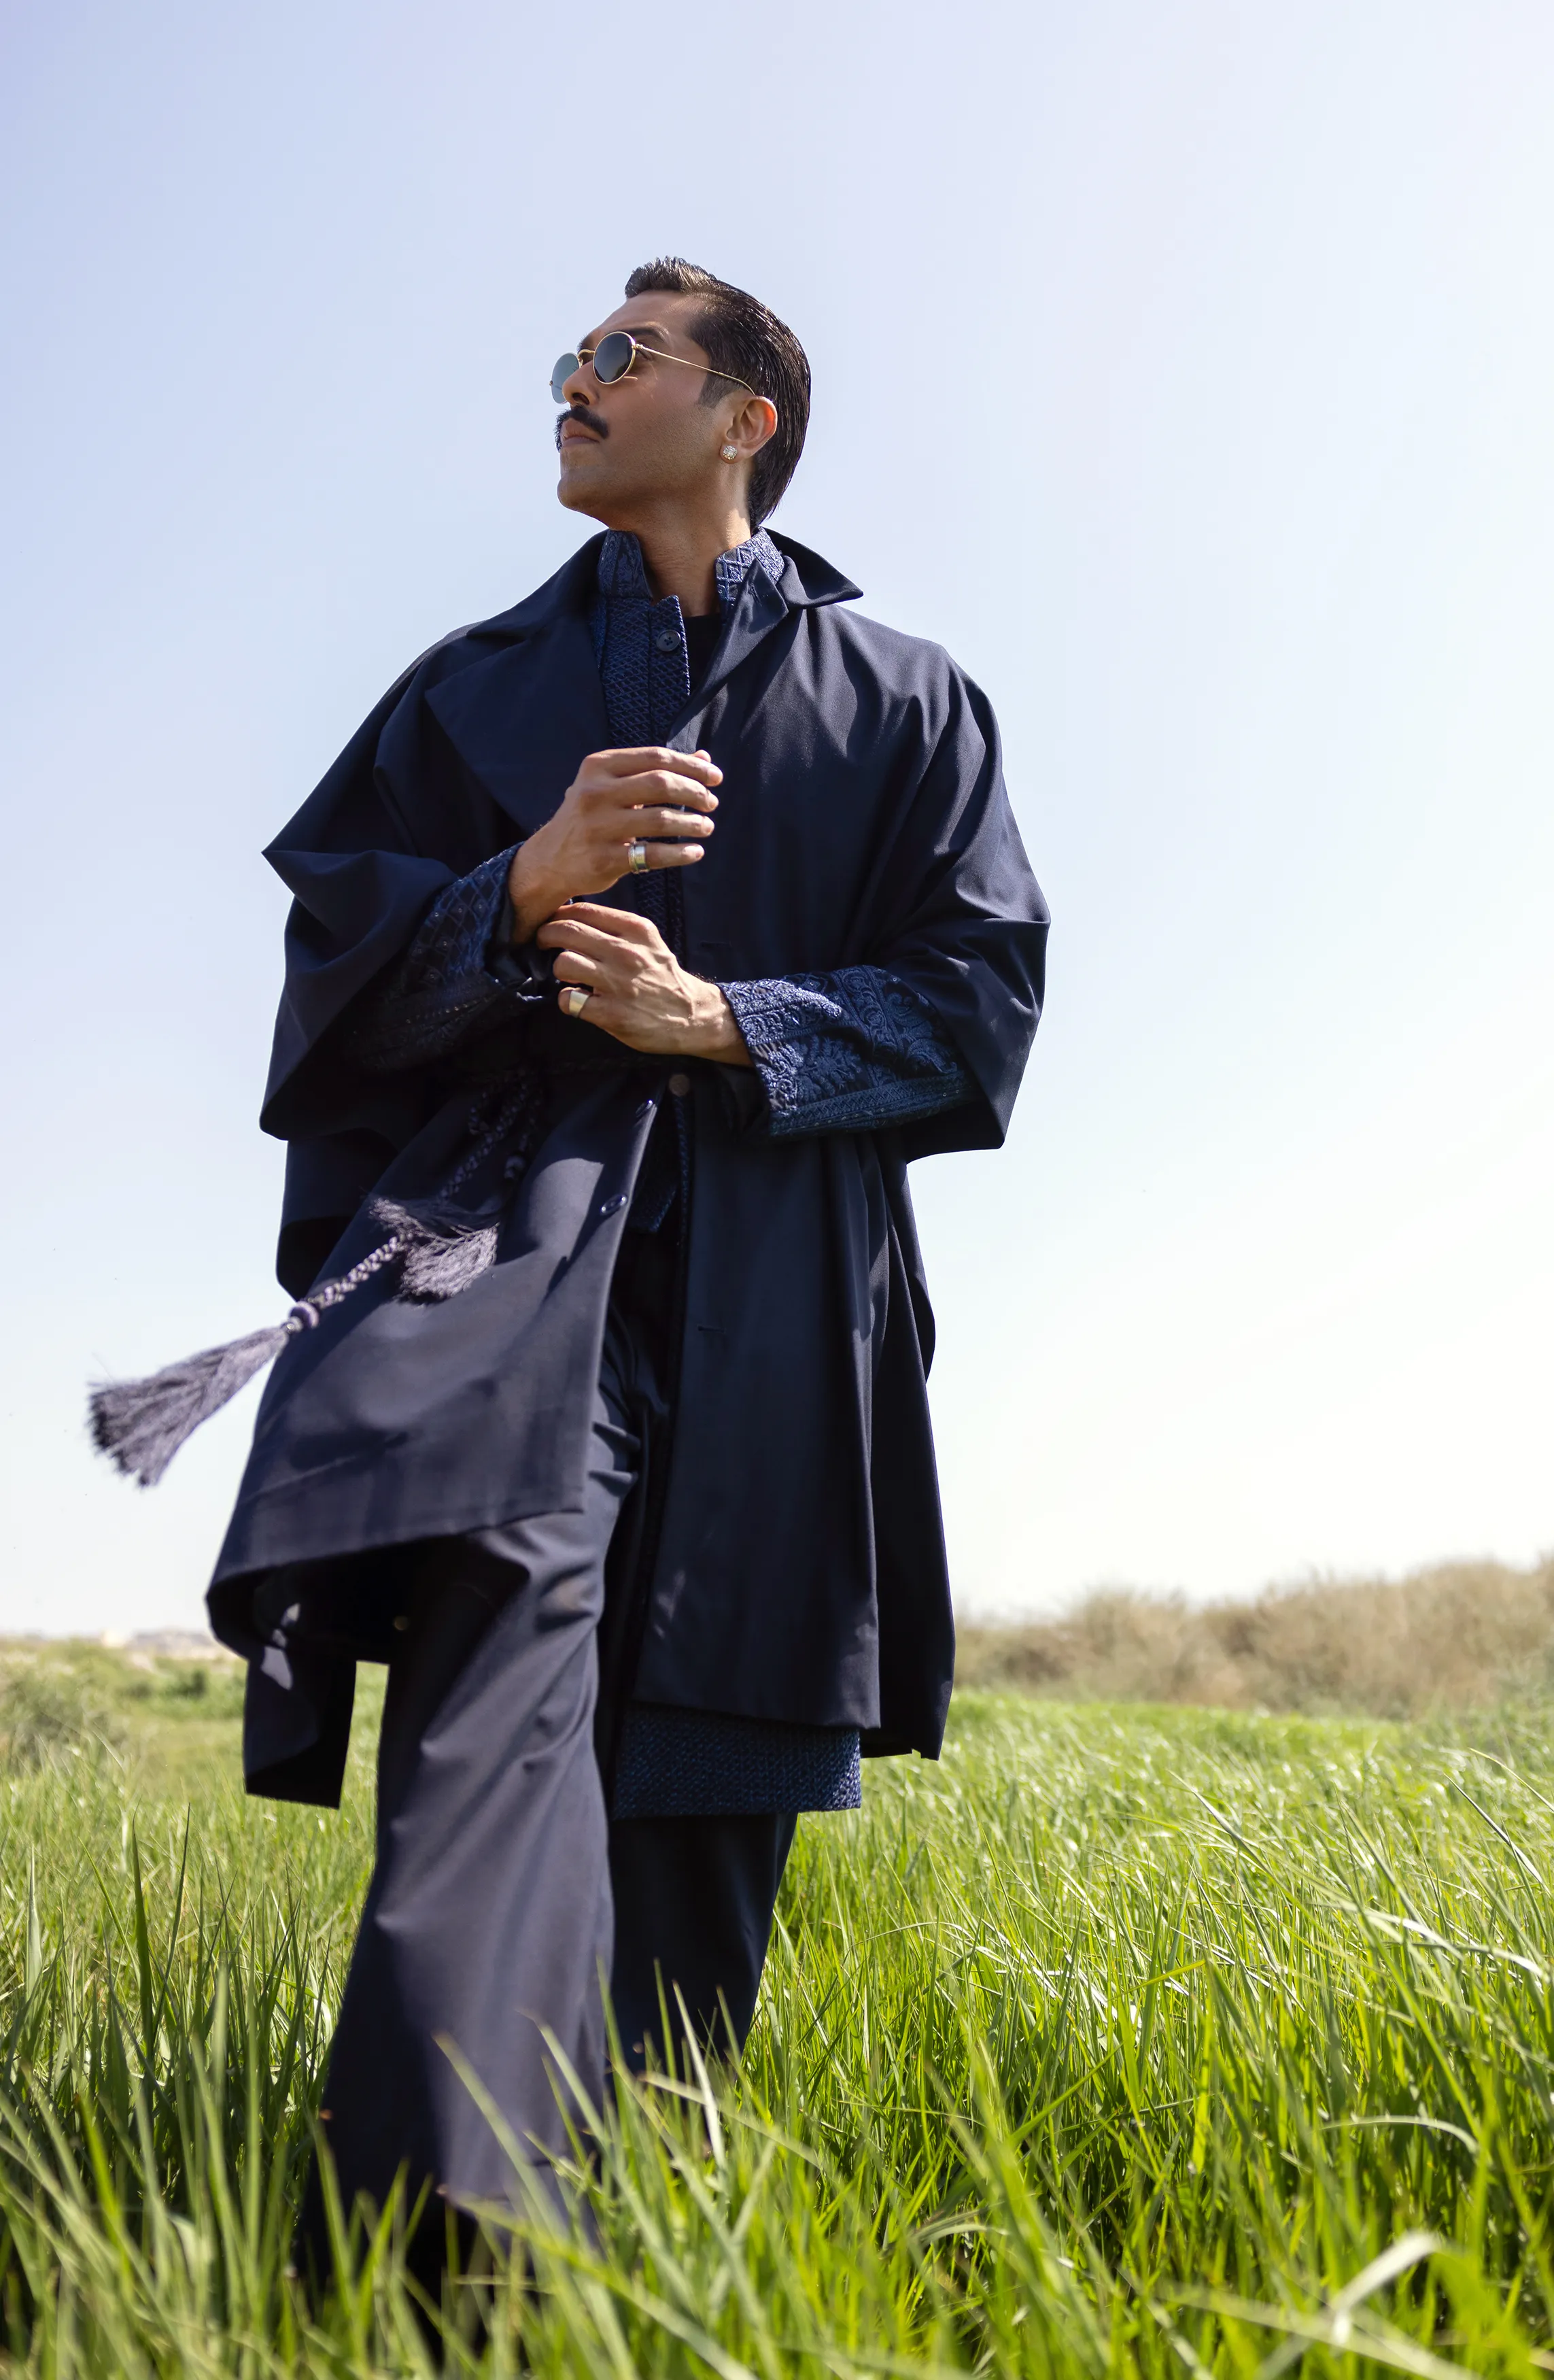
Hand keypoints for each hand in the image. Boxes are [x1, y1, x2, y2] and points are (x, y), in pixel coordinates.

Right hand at [507, 746, 721, 940]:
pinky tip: (695, 852)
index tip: (715, 777)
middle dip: (695, 792)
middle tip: (711, 803)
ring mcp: (598, 826)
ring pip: (661, 820)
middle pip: (661, 783)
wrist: (550, 859)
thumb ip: (656, 771)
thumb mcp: (614, 786)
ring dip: (692, 823)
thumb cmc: (591, 816)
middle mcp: (595, 792)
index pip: (656, 757)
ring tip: (707, 827)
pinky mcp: (604, 859)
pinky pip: (653, 855)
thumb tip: (705, 759)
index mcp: (598, 766)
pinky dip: (680, 853)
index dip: (691, 766)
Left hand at [535, 905, 751, 1064]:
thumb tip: (573, 916)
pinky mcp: (612, 1014)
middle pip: (565, 932)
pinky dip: (567, 1000)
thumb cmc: (661, 975)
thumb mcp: (648, 941)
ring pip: (563, 963)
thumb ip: (616, 927)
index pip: (582, 910)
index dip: (558, 916)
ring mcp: (619, 984)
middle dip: (546, 937)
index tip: (553, 923)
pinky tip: (578, 1000)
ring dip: (558, 970)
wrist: (692, 1015)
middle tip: (544, 944)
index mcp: (635, 930)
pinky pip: (568, 1000)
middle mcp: (626, 953)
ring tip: (568, 976)